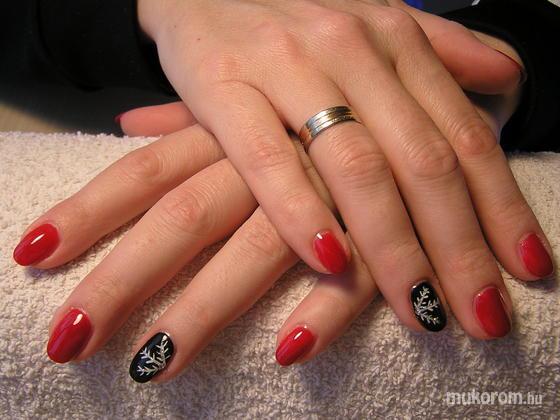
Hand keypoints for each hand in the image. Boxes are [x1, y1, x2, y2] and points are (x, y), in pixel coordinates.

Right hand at [137, 0, 552, 337]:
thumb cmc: (292, 22)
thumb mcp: (373, 25)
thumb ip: (443, 51)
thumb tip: (510, 78)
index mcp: (396, 40)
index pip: (465, 136)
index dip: (503, 207)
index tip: (528, 268)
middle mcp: (352, 50)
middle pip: (423, 162)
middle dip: (459, 248)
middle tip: (483, 317)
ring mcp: (287, 67)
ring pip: (357, 167)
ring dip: (395, 248)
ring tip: (423, 311)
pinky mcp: (224, 87)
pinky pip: (269, 159)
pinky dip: (301, 213)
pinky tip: (330, 263)